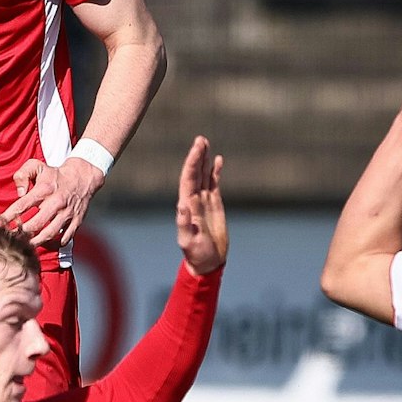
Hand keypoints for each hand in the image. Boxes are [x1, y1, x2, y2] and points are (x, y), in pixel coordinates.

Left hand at [0, 156, 105, 247]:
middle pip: (34, 225)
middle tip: (10, 239)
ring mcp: (66, 214)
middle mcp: (55, 203)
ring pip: (49, 234)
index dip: (7, 217)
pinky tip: (46, 244)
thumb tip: (19, 192)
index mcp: (43, 190)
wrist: (82, 177)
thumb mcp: (36, 166)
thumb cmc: (55, 174)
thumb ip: (22, 175)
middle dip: (20, 234)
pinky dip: (55, 243)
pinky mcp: (76, 221)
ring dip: (35, 242)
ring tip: (25, 246)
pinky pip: (65, 237)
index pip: (21, 206)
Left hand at [175, 136, 226, 273]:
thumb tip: (183, 204)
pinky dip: (215, 171)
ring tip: (205, 143)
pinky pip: (214, 184)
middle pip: (195, 173)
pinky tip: (218, 160)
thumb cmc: (196, 253)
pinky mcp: (214, 205)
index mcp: (187, 205)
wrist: (207, 262)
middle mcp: (193, 200)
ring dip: (204, 160)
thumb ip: (185, 223)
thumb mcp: (188, 241)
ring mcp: (204, 201)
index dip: (192, 163)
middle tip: (201, 139)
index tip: (197, 149)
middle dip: (197, 156)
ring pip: (203, 175)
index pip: (188, 179)